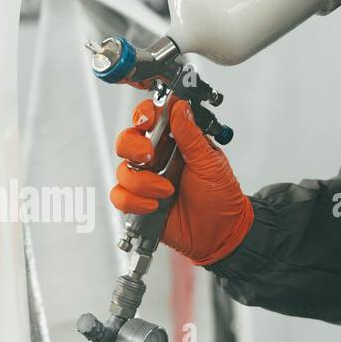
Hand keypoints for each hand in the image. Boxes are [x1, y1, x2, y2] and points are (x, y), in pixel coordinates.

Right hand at [109, 98, 253, 265]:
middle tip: (149, 157)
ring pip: (123, 171)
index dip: (143, 115)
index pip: (150, 119)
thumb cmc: (220, 197)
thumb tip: (179, 108)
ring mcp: (146, 180)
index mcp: (175, 143)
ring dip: (143, 182)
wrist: (220, 233)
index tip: (147, 121)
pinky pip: (120, 196)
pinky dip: (134, 201)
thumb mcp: (210, 162)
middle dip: (133, 147)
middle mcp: (157, 158)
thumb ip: (191, 135)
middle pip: (126, 141)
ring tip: (166, 191)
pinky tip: (154, 206)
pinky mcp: (139, 202)